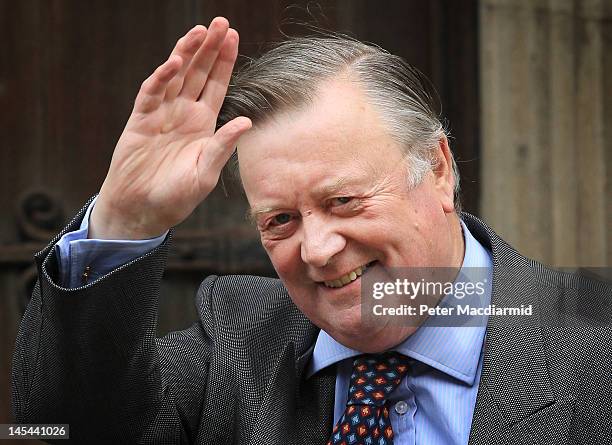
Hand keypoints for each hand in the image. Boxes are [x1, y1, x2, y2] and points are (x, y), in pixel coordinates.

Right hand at [90, 17, 250, 239]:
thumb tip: (247, 122)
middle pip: (199, 73)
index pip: (217, 85)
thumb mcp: (207, 172)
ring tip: (199, 31)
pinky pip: (151, 93)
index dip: (224, 62)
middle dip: (209, 48)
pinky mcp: (140, 120)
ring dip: (187, 54)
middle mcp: (184, 113)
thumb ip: (223, 146)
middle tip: (220, 23)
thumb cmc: (177, 196)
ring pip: (176, 76)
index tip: (234, 37)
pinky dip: (161, 77)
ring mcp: (161, 114)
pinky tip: (174, 62)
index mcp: (203, 124)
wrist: (143, 209)